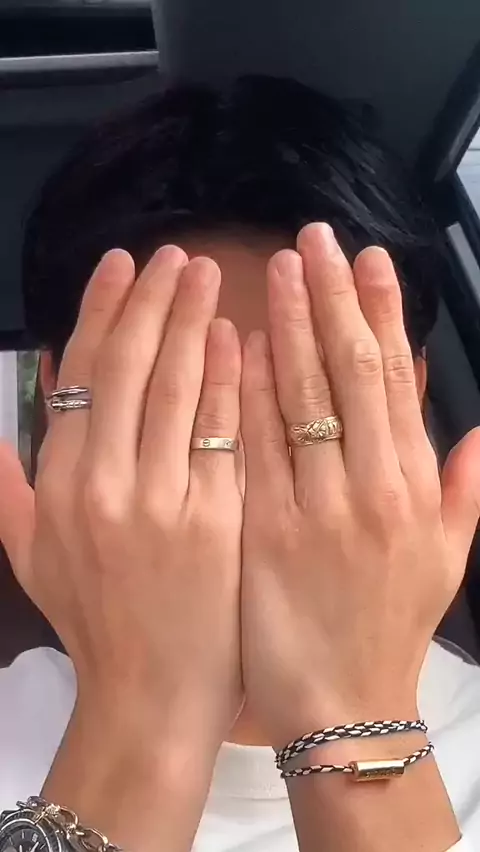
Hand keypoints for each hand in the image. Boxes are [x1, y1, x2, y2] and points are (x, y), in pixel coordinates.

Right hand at [0, 247, 242, 849]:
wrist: (149, 698)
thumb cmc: (94, 624)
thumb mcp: (32, 558)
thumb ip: (8, 489)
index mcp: (59, 486)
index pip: (82, 377)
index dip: (103, 312)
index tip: (122, 264)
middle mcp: (104, 484)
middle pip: (131, 369)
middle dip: (154, 300)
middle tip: (177, 254)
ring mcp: (161, 501)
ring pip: (178, 389)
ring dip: (194, 322)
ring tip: (212, 274)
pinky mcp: (215, 520)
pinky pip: (224, 434)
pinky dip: (231, 380)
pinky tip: (239, 339)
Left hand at [241, 223, 479, 746]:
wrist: (345, 706)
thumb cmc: (392, 629)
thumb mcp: (448, 561)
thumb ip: (468, 491)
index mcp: (416, 488)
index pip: (397, 380)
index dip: (381, 313)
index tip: (365, 259)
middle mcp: (373, 488)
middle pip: (351, 373)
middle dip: (331, 299)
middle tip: (312, 238)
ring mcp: (318, 508)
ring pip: (303, 399)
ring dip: (289, 328)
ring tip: (277, 270)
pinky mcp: (268, 532)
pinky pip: (257, 448)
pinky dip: (246, 392)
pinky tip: (235, 345)